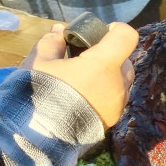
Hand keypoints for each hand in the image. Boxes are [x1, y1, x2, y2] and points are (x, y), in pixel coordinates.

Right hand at [20, 22, 138, 128]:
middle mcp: (118, 83)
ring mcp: (118, 103)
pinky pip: (116, 100)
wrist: (40, 134)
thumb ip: (52, 43)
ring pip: (122, 82)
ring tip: (83, 81)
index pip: (126, 36)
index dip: (116, 30)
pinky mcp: (114, 119)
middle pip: (125, 61)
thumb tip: (59, 31)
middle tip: (86, 60)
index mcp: (104, 64)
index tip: (101, 33)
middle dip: (109, 57)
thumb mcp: (39, 61)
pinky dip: (106, 94)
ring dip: (108, 77)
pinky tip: (84, 98)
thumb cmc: (41, 91)